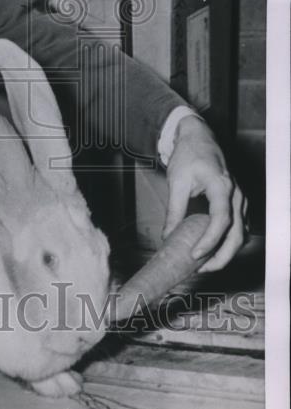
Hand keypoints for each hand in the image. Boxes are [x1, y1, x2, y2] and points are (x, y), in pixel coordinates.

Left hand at [164, 115, 247, 271]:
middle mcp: (236, 194)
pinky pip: (239, 229)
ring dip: (225, 252)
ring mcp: (241, 200)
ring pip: (241, 234)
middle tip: (200, 269)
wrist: (200, 139)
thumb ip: (174, 210)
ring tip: (204, 264)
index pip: (221, 220)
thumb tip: (167, 237)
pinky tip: (212, 251)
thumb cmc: (189, 156)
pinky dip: (228, 243)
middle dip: (221, 256)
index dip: (210, 240)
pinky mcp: (238, 204)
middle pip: (238, 233)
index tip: (195, 255)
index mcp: (221, 186)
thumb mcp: (176, 182)